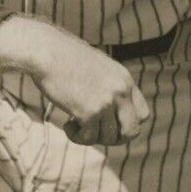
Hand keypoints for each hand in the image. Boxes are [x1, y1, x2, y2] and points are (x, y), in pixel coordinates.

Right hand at [28, 26, 150, 144]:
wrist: (47, 52)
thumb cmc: (66, 58)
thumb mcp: (98, 68)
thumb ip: (109, 87)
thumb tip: (110, 114)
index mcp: (125, 79)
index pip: (143, 114)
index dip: (128, 124)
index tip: (110, 123)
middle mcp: (120, 91)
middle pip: (132, 132)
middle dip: (115, 139)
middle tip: (96, 133)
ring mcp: (106, 102)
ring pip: (107, 138)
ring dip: (90, 137)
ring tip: (75, 124)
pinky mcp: (89, 112)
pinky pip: (88, 138)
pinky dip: (76, 136)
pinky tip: (67, 124)